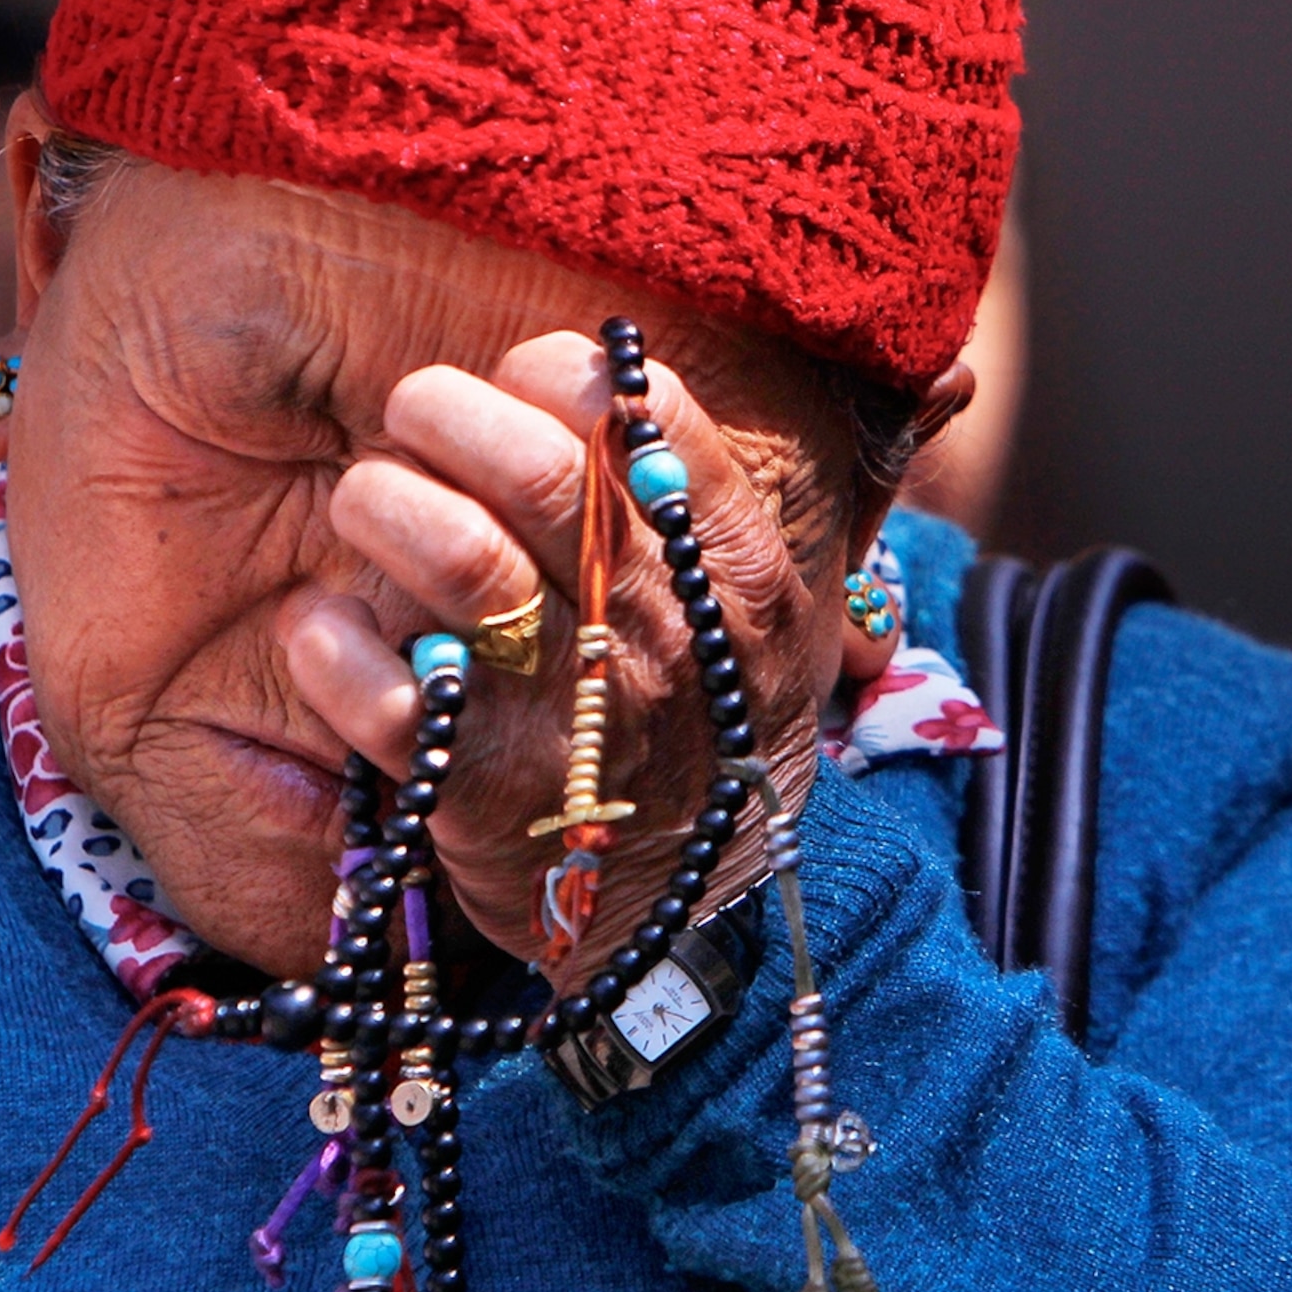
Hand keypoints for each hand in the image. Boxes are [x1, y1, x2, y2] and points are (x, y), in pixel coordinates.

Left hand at [281, 331, 828, 987]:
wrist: (689, 924)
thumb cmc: (720, 720)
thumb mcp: (793, 609)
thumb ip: (855, 479)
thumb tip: (964, 368)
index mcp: (739, 575)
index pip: (648, 415)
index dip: (560, 371)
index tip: (524, 378)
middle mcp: (659, 638)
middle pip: (537, 472)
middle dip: (448, 408)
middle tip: (416, 406)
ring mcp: (567, 719)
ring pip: (453, 558)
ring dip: (383, 502)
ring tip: (369, 499)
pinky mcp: (473, 796)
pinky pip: (376, 687)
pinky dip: (330, 637)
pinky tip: (328, 618)